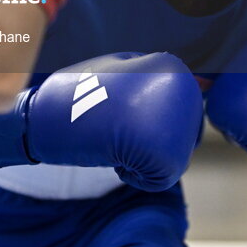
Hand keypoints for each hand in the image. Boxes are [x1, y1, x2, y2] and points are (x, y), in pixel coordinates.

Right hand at [0, 51, 202, 191]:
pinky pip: (161, 179)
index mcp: (174, 67)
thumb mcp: (122, 70)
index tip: (119, 113)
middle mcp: (183, 88)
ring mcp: (175, 118)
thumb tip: (202, 82)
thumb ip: (156, 77)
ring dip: (143, 158)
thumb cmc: (78, 94)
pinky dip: (135, 176)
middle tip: (114, 126)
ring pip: (174, 159)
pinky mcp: (165, 150)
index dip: (147, 123)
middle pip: (183, 137)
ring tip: (112, 135)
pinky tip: (112, 153)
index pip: (181, 114)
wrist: (44, 114)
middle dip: (150, 142)